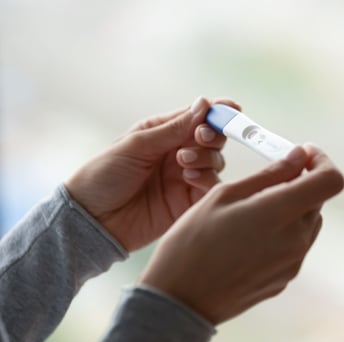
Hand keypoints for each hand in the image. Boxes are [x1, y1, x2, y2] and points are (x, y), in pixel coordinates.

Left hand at [65, 97, 240, 250]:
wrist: (93, 219)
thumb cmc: (105, 174)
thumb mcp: (136, 145)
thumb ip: (173, 129)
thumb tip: (204, 104)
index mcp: (162, 133)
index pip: (196, 118)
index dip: (216, 113)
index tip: (232, 109)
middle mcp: (176, 154)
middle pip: (212, 139)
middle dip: (212, 135)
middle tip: (199, 138)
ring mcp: (183, 178)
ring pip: (215, 162)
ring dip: (207, 157)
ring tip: (183, 162)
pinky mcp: (187, 201)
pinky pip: (210, 187)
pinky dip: (207, 179)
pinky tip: (189, 177)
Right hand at [139, 145, 343, 323]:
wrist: (180, 296)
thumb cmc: (193, 240)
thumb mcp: (224, 195)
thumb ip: (268, 174)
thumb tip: (297, 157)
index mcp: (281, 213)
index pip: (329, 180)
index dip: (321, 162)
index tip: (303, 155)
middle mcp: (295, 241)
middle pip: (316, 202)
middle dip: (299, 184)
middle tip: (267, 182)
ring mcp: (291, 264)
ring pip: (305, 224)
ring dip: (290, 209)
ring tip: (253, 212)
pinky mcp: (283, 280)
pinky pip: (293, 246)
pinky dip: (281, 232)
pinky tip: (249, 237)